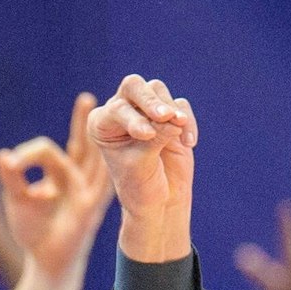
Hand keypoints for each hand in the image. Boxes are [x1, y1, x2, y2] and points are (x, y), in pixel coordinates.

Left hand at [0, 93, 111, 284]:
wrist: (45, 262)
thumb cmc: (34, 231)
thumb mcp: (17, 201)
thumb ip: (12, 178)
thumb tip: (3, 155)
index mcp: (60, 175)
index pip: (48, 151)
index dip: (28, 155)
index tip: (11, 166)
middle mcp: (77, 179)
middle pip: (83, 144)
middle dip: (83, 122)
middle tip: (88, 98)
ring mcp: (88, 192)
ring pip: (95, 158)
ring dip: (97, 138)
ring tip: (102, 116)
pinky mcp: (92, 208)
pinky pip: (102, 183)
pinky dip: (107, 167)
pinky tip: (111, 150)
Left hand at [88, 74, 196, 261]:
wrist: (159, 203)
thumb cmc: (140, 187)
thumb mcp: (142, 164)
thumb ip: (155, 137)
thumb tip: (174, 116)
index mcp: (102, 124)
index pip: (116, 108)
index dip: (132, 117)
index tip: (146, 135)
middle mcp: (121, 112)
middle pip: (133, 86)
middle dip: (150, 100)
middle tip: (164, 116)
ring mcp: (146, 111)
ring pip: (158, 90)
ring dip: (170, 109)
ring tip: (178, 127)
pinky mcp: (171, 117)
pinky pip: (180, 107)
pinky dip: (187, 122)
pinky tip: (188, 144)